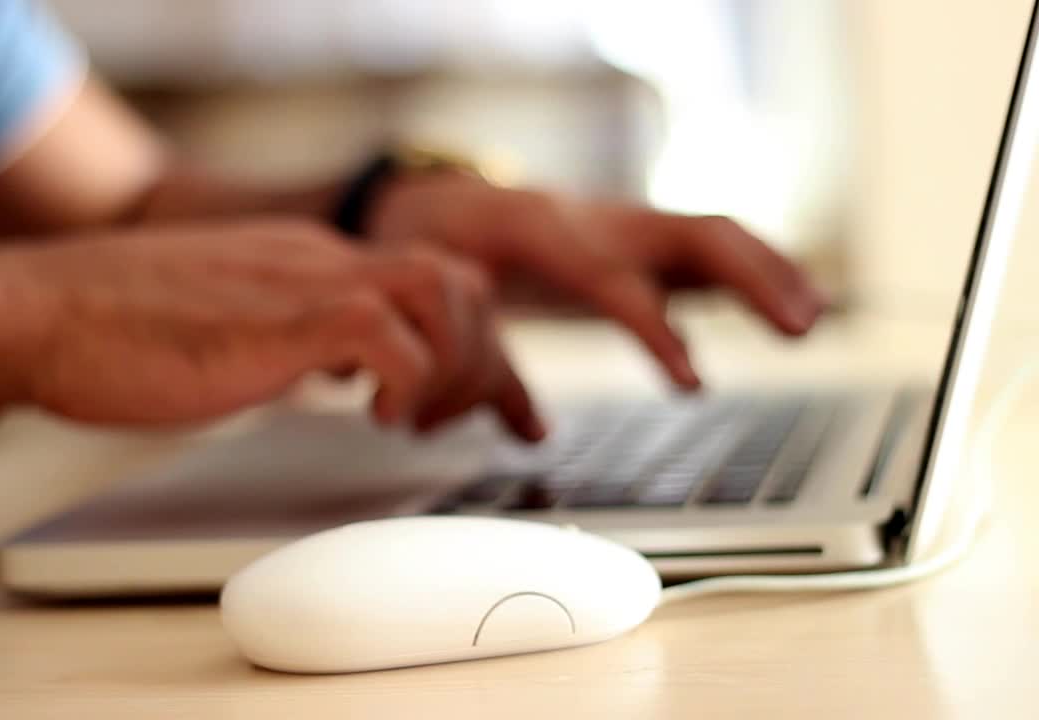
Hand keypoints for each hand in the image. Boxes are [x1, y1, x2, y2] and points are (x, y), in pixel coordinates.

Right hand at [0, 219, 543, 439]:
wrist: (37, 312)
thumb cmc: (113, 331)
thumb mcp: (233, 327)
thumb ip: (295, 338)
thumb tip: (341, 371)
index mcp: (310, 261)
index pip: (434, 282)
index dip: (485, 347)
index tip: (507, 406)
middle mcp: (320, 260)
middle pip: (461, 282)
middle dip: (490, 361)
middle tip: (481, 425)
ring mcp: (303, 282)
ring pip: (445, 293)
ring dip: (456, 367)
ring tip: (416, 423)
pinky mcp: (281, 318)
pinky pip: (389, 337)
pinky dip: (406, 383)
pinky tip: (378, 420)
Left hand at [367, 174, 827, 388]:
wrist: (454, 201)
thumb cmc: (450, 249)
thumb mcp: (444, 290)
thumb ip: (480, 350)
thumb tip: (523, 430)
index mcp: (542, 233)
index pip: (612, 279)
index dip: (655, 329)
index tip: (692, 384)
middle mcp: (598, 221)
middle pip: (687, 235)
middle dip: (747, 278)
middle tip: (797, 329)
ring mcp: (626, 225)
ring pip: (711, 235)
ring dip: (769, 273)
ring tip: (814, 319)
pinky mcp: (644, 239)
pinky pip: (710, 249)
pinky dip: (759, 271)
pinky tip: (800, 302)